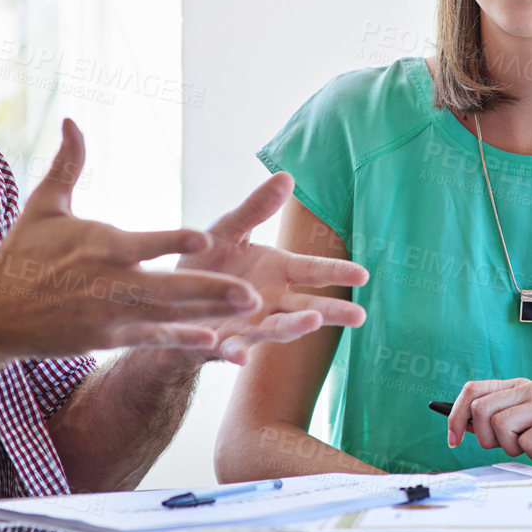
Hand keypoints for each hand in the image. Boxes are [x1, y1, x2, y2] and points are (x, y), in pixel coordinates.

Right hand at [0, 119, 261, 356]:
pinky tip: (215, 341)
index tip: (205, 239)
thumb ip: (68, 164)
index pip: (144, 243)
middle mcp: (109, 283)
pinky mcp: (105, 339)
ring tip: (250, 310)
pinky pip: (151, 339)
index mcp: (100, 245)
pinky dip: (181, 340)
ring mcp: (109, 314)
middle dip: (211, 290)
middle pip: (168, 287)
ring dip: (210, 313)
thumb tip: (72, 119)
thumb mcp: (43, 206)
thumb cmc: (21, 254)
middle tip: (252, 291)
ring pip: (169, 315)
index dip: (173, 243)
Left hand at [173, 172, 369, 363]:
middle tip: (359, 316)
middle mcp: (270, 302)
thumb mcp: (228, 230)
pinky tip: (241, 356)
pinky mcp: (220, 342)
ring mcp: (249, 325)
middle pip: (307, 308)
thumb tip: (286, 175)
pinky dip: (237, 353)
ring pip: (276, 329)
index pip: (313, 270)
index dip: (337, 272)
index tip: (363, 275)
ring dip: (293, 328)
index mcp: (276, 271)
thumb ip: (256, 209)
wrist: (167, 299)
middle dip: (332, 312)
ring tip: (312, 323)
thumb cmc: (205, 264)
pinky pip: (231, 349)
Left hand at [447, 378, 531, 468]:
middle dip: (486, 439)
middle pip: (481, 412)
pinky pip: (527, 443)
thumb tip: (460, 427)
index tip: (453, 440)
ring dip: (513, 449)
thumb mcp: (529, 426)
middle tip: (512, 448)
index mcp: (521, 388)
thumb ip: (500, 423)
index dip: (456, 416)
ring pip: (502, 427)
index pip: (473, 390)